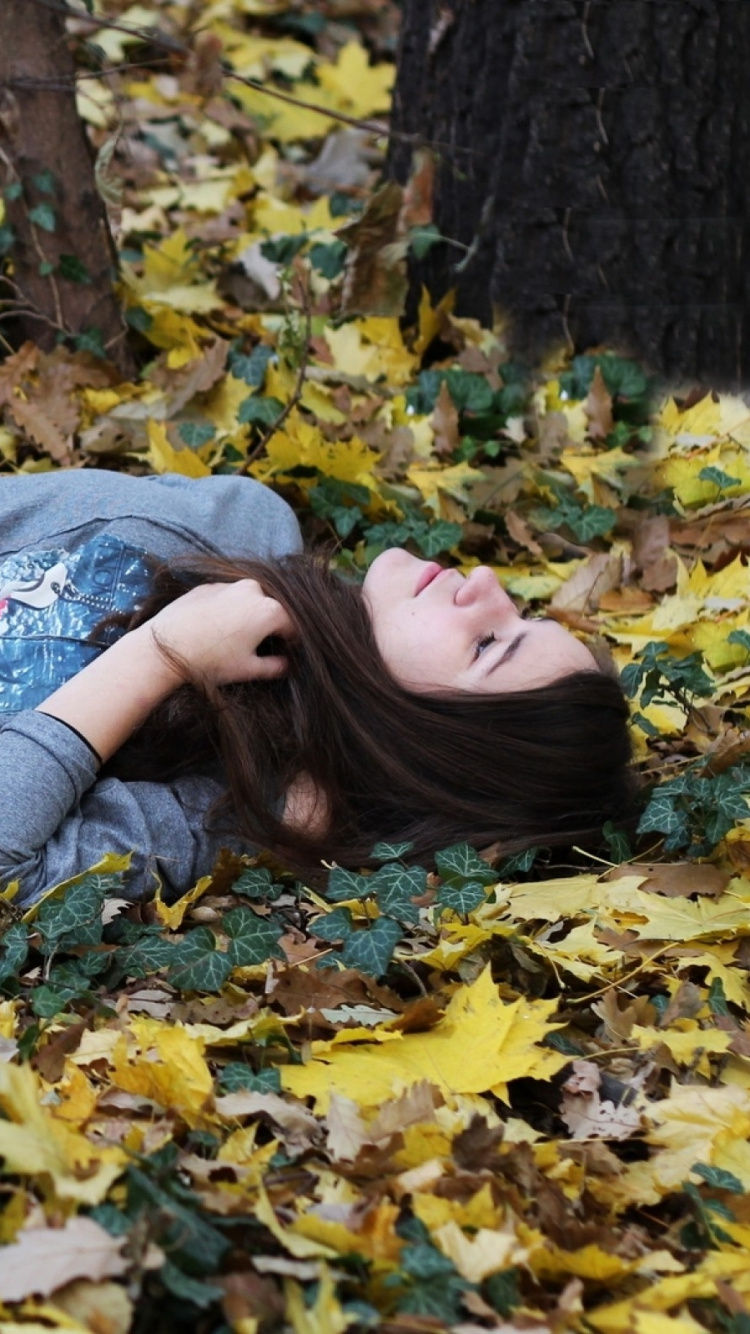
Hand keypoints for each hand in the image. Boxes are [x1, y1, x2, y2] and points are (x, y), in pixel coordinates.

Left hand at [35, 580, 295, 764]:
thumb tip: (288, 665)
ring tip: (233, 639)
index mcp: (271, 610)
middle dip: (271, 627)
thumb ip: (276, 667)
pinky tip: (214, 629)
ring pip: (249, 601)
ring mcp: (229, 585)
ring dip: (249, 617)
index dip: (292, 644)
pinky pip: (227, 598)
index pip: (294, 627)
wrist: (163, 648)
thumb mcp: (249, 670)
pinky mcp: (208, 586)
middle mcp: (254, 590)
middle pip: (272, 609)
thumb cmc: (211, 661)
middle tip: (258, 648)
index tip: (285, 656)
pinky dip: (228, 610)